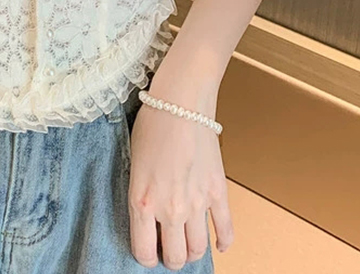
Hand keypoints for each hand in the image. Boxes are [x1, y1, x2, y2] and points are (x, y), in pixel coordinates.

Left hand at [127, 91, 233, 269]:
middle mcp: (170, 210)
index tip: (149, 250)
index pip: (144, 252)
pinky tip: (219, 243)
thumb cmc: (153, 124)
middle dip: (171, 258)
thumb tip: (149, 212)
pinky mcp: (217, 191)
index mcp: (143, 203)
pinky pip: (225, 228)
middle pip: (175, 257)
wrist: (180, 102)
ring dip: (192, 252)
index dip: (147, 257)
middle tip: (169, 248)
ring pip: (198, 249)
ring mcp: (197, 203)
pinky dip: (223, 241)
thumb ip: (141, 194)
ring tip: (188, 243)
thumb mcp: (134, 164)